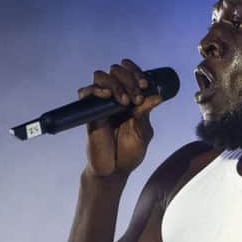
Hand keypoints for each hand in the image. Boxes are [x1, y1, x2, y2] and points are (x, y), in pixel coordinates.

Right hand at [77, 59, 161, 181]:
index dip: (136, 72)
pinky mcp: (89, 113)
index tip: (144, 85)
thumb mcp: (143, 133)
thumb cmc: (130, 152)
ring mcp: (101, 104)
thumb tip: (157, 96)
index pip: (131, 74)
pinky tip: (106, 96)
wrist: (114, 171)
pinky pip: (85, 93)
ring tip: (124, 101)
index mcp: (131, 98)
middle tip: (136, 98)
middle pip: (115, 71)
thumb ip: (146, 114)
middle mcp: (115, 97)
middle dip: (128, 79)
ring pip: (100, 76)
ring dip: (115, 84)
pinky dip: (95, 90)